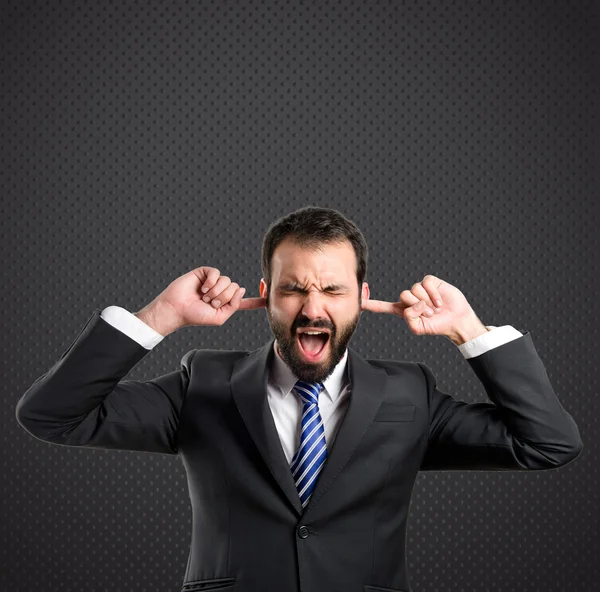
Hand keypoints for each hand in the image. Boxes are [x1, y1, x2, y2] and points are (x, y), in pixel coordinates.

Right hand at [137, 266, 265, 333]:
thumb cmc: (195, 316)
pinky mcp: (205, 273)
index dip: (256, 301)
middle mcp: (222, 291)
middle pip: (236, 288)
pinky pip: (216, 273)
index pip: (244, 302)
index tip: (268, 300)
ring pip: (227, 281)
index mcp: (226, 304)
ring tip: (204, 297)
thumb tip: (241, 289)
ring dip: (216, 291)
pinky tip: (202, 288)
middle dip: (223, 297)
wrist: (177, 308)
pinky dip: (210, 282)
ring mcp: (214, 281)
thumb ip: (234, 306)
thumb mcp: (219, 317)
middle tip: (210, 303)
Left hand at [361, 274, 486, 340]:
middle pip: (403, 295)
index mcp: (402, 310)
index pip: (382, 306)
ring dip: (427, 301)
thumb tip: (412, 304)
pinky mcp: (430, 282)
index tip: (358, 300)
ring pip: (414, 289)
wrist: (456, 321)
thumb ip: (409, 318)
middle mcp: (409, 298)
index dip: (370, 303)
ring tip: (435, 308)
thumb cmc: (437, 326)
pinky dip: (433, 294)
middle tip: (428, 313)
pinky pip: (426, 283)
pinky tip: (439, 301)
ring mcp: (419, 289)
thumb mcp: (418, 328)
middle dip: (418, 306)